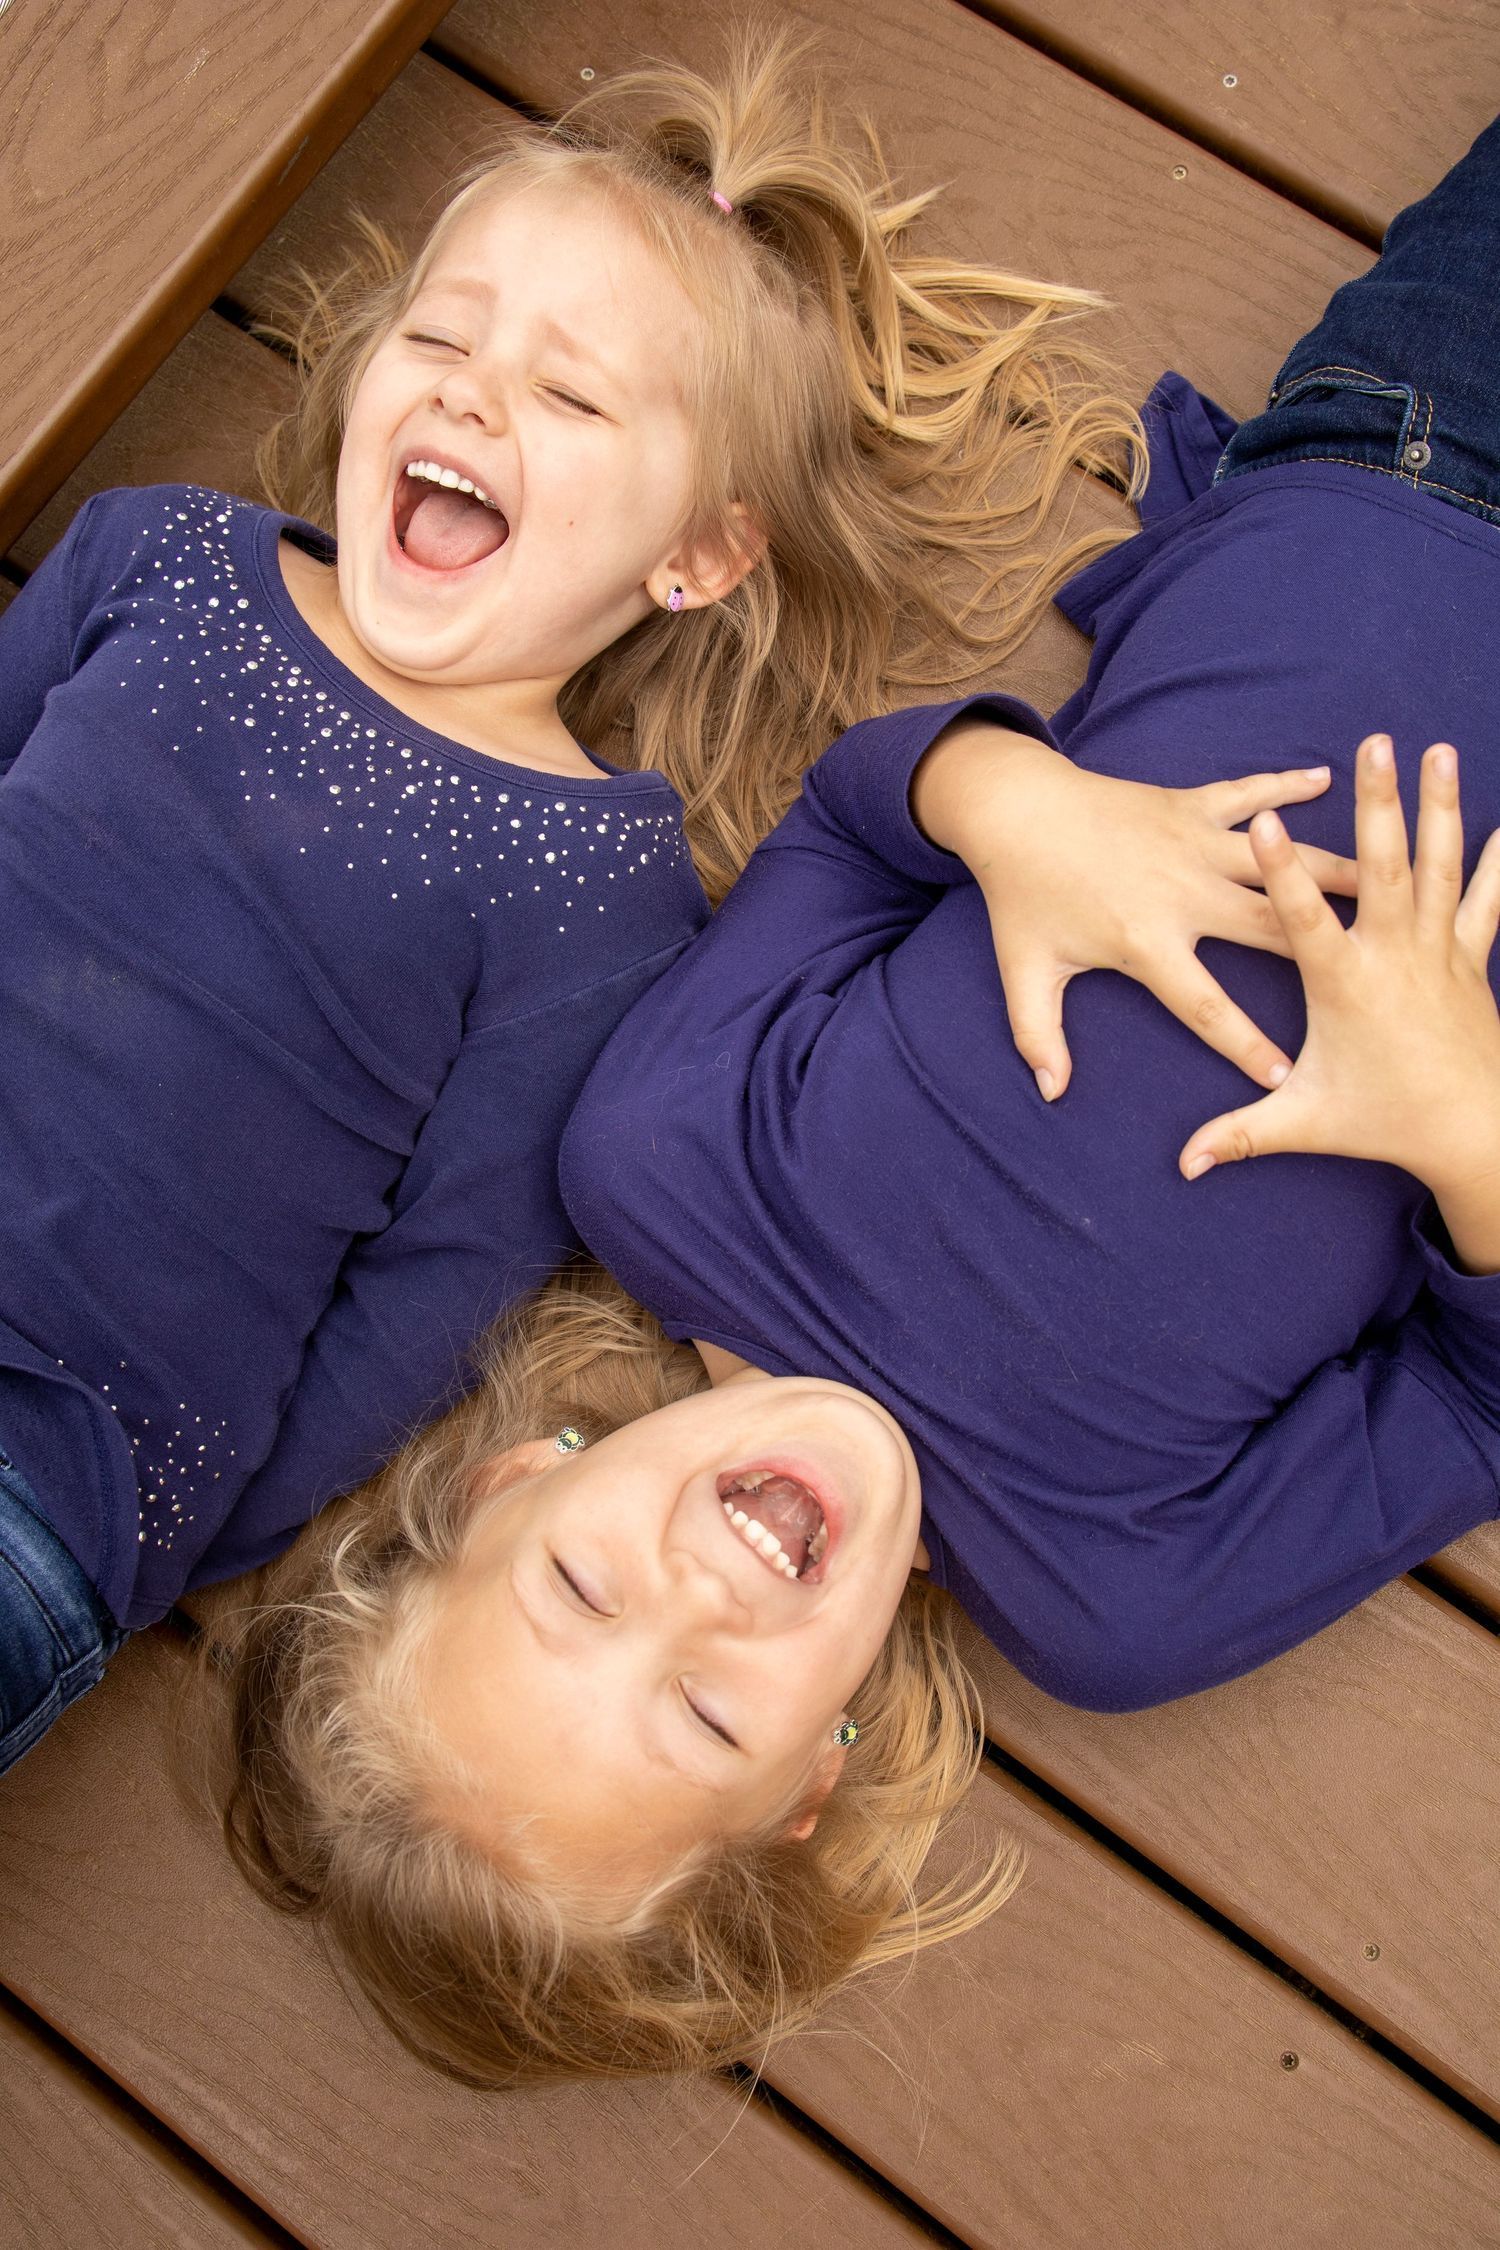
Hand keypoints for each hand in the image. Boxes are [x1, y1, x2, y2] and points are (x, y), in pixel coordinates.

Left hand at [912, 723, 1357, 1096]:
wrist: (1013, 809)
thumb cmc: (1021, 896)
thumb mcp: (1024, 972)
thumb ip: (1038, 1036)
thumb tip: (1050, 1092)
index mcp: (1147, 941)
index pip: (1205, 1007)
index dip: (1246, 1046)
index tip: (1287, 1076)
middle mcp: (1182, 892)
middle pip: (1269, 928)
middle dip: (1327, 948)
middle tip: (1384, 967)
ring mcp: (1191, 843)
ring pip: (1277, 859)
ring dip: (1332, 867)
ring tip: (1387, 879)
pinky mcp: (1190, 804)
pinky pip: (1249, 791)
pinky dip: (1286, 783)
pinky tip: (1330, 780)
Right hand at [1180, 737, 1499, 1269]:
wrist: (1476, 1134)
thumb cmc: (1384, 1124)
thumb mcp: (1305, 1125)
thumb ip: (1241, 1135)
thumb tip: (1183, 1164)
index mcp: (1344, 987)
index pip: (1303, 919)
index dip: (1285, 871)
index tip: (1268, 821)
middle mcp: (1393, 958)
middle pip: (1383, 867)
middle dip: (1379, 804)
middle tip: (1377, 746)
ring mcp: (1437, 952)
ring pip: (1438, 865)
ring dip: (1438, 806)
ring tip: (1439, 751)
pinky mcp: (1468, 959)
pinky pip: (1485, 899)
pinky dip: (1495, 860)